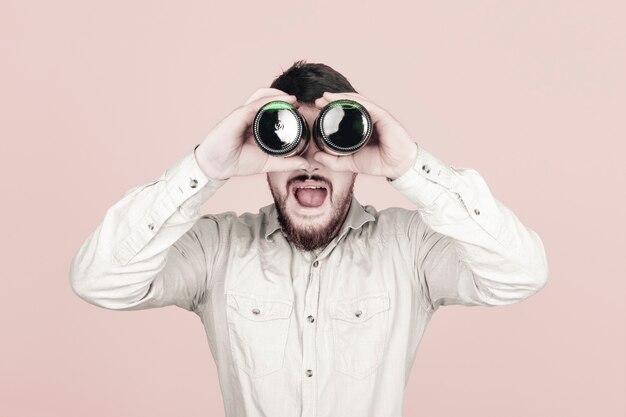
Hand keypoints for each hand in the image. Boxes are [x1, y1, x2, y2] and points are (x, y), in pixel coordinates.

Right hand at [195, 88, 310, 179]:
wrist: (219, 166)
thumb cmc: (239, 161)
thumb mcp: (268, 162)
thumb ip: (286, 163)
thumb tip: (306, 164)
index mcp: (255, 124)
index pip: (271, 108)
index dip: (285, 105)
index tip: (299, 110)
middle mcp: (250, 115)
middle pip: (268, 97)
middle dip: (284, 97)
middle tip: (297, 104)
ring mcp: (244, 113)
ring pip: (263, 95)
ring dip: (279, 94)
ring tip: (292, 100)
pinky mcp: (239, 115)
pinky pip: (257, 103)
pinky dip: (271, 100)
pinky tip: (282, 101)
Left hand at [312, 92, 417, 179]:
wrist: (395, 167)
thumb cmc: (377, 162)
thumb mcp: (349, 163)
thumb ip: (333, 161)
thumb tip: (315, 157)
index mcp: (359, 127)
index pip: (344, 114)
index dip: (330, 110)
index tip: (317, 109)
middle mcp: (367, 119)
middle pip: (348, 106)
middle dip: (332, 101)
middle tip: (318, 102)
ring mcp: (375, 116)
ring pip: (356, 102)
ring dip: (340, 98)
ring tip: (326, 97)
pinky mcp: (382, 116)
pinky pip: (367, 105)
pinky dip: (354, 101)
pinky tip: (343, 99)